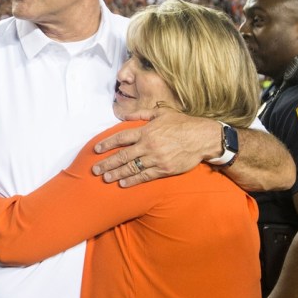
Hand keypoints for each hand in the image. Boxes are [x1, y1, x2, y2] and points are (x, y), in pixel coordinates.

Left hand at [92, 108, 217, 186]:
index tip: (97, 150)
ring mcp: (156, 158)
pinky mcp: (164, 169)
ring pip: (132, 168)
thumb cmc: (182, 124)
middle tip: (95, 170)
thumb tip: (125, 115)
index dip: (107, 144)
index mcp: (147, 131)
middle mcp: (149, 145)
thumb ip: (142, 114)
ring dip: (117, 174)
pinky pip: (145, 176)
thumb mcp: (162, 113)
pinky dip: (133, 181)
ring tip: (105, 178)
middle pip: (122, 156)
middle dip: (107, 163)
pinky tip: (123, 184)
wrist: (202, 138)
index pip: (121, 138)